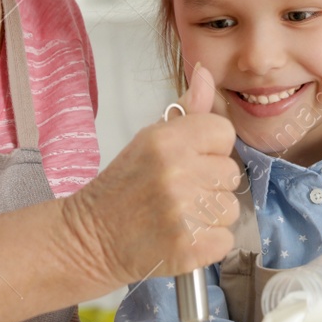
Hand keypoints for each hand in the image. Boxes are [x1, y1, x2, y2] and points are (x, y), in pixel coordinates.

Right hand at [60, 66, 240, 288]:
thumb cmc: (123, 188)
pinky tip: (181, 237)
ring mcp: (185, 213)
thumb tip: (205, 73)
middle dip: (210, 184)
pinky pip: (225, 239)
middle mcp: (178, 173)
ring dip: (210, 216)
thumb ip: (186, 111)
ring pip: (230, 208)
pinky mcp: (190, 247)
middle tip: (178, 193)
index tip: (188, 162)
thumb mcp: (149, 141)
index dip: (210, 149)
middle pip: (231, 173)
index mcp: (167, 141)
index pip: (224, 132)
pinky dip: (208, 244)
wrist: (89, 238)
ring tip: (178, 216)